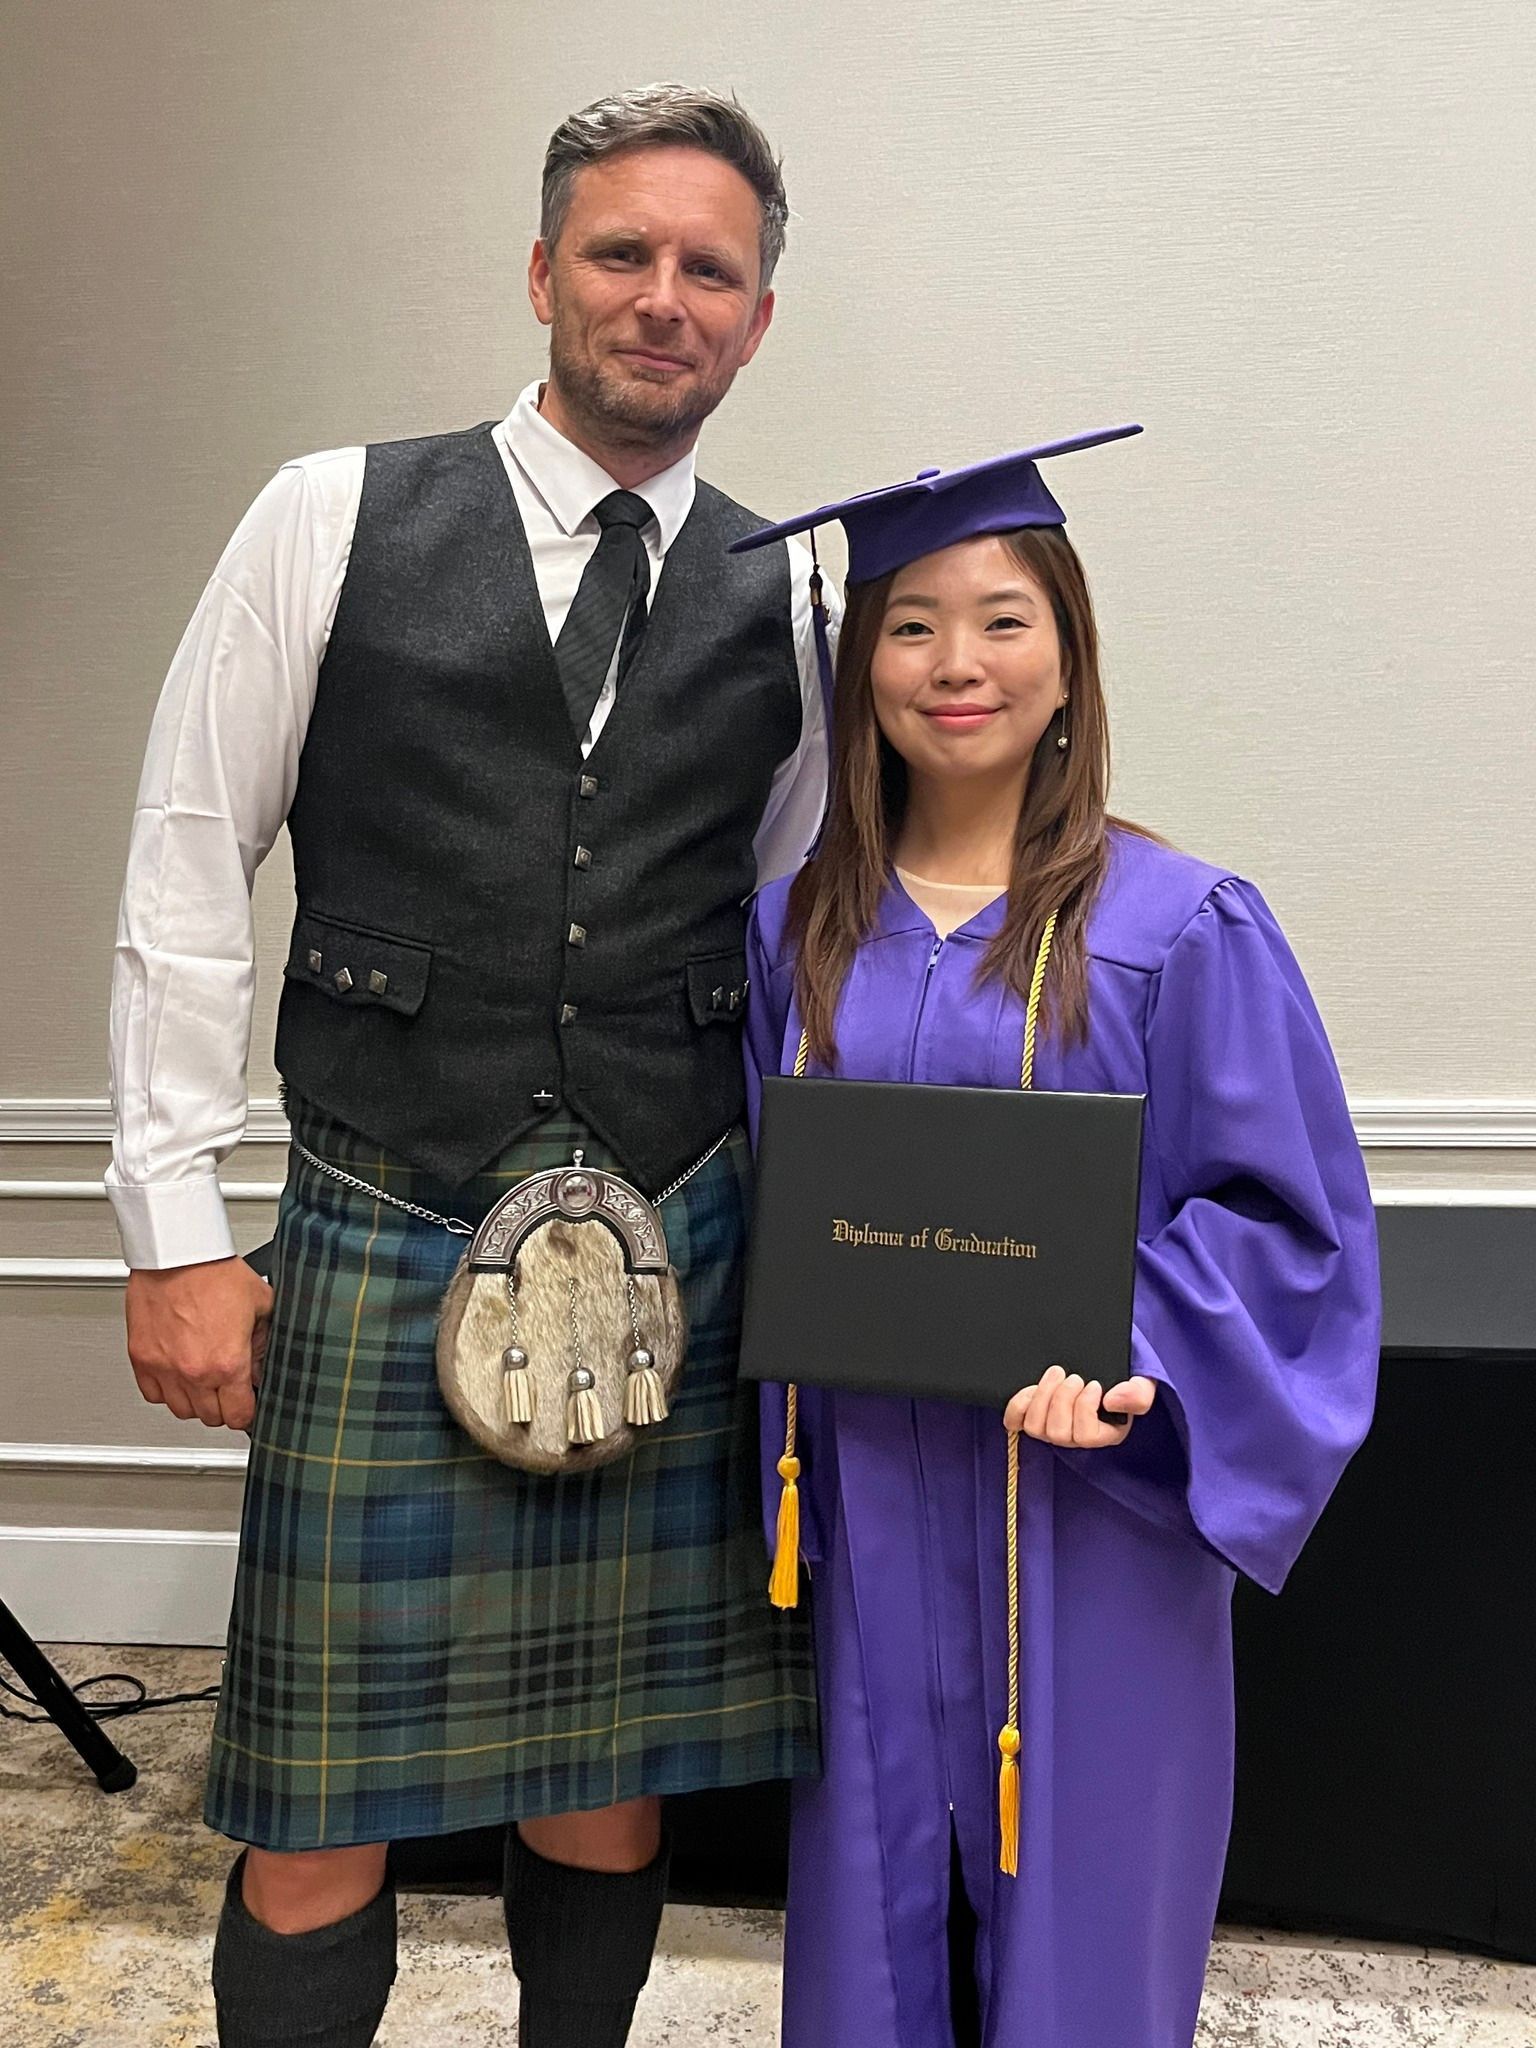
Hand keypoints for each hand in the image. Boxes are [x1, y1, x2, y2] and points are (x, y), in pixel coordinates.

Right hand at [125, 1256, 272, 1430]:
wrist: (177, 1254)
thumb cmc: (214, 1272)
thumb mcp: (261, 1305)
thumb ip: (265, 1343)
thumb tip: (264, 1366)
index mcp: (228, 1363)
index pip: (240, 1416)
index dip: (248, 1410)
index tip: (248, 1401)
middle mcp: (194, 1372)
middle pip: (211, 1417)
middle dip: (224, 1404)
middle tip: (228, 1386)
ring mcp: (164, 1368)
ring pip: (182, 1411)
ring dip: (195, 1400)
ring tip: (204, 1379)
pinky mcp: (142, 1359)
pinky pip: (153, 1395)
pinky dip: (166, 1390)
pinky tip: (179, 1373)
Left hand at [1003, 1366, 1156, 1448]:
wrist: (1104, 1362)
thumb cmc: (1123, 1376)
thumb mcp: (1141, 1381)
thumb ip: (1137, 1394)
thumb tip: (1112, 1400)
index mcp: (1104, 1433)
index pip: (1085, 1436)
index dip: (1084, 1409)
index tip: (1093, 1384)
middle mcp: (1075, 1436)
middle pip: (1057, 1433)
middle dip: (1063, 1399)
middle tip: (1073, 1377)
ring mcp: (1051, 1427)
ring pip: (1036, 1427)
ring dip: (1044, 1396)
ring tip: (1057, 1374)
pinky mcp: (1032, 1415)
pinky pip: (1015, 1420)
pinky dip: (1019, 1404)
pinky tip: (1031, 1388)